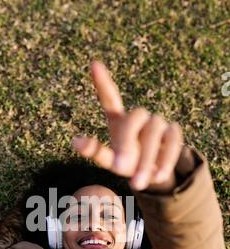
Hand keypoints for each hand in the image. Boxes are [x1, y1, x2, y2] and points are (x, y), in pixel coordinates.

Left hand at [71, 60, 192, 191]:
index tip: (94, 64)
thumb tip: (74, 140)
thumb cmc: (127, 163)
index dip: (102, 82)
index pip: (110, 98)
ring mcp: (157, 123)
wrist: (153, 174)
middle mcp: (139, 117)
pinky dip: (165, 160)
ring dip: (146, 160)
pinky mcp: (173, 133)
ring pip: (153, 133)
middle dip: (127, 143)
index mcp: (119, 120)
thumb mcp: (110, 161)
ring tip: (137, 184)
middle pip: (134, 119)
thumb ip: (96, 151)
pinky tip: (158, 177)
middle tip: (119, 168)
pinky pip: (172, 142)